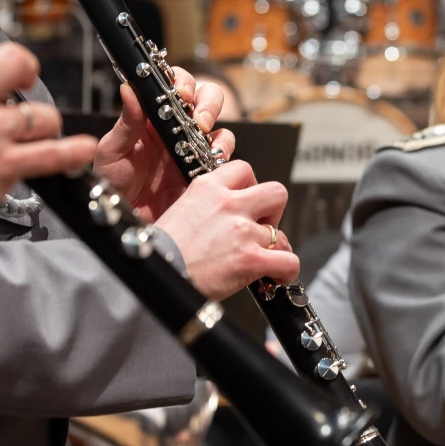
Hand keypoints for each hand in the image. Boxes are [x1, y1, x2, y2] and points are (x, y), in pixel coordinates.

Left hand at [94, 68, 234, 220]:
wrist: (123, 221)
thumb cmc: (112, 185)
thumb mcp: (111, 152)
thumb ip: (125, 122)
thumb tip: (129, 89)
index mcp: (154, 119)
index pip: (175, 86)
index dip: (184, 83)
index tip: (182, 94)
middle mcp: (177, 131)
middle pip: (206, 100)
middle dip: (209, 103)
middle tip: (200, 120)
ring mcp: (193, 152)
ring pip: (220, 129)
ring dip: (218, 133)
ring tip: (206, 145)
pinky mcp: (204, 175)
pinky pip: (224, 161)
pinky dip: (223, 158)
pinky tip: (210, 165)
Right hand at [154, 159, 297, 299]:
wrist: (156, 276)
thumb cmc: (161, 251)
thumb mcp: (180, 210)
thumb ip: (207, 204)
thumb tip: (227, 213)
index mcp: (208, 187)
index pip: (245, 169)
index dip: (251, 186)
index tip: (247, 201)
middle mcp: (228, 204)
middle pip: (276, 192)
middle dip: (273, 211)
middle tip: (261, 227)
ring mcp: (241, 231)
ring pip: (282, 234)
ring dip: (276, 247)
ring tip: (264, 258)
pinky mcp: (250, 259)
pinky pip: (288, 260)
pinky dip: (287, 270)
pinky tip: (276, 276)